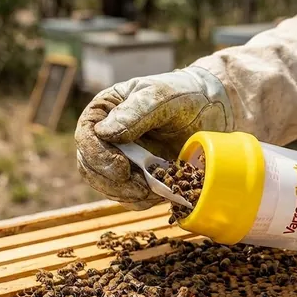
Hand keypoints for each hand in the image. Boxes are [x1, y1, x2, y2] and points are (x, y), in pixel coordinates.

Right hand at [76, 67, 232, 209]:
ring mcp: (120, 160)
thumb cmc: (184, 95)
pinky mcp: (137, 178)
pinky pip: (130, 198)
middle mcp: (105, 138)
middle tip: (140, 187)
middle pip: (91, 168)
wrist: (211, 111)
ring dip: (128, 195)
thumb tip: (103, 132)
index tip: (121, 168)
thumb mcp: (161, 96)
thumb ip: (134, 112)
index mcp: (103, 112)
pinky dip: (143, 200)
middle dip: (113, 183)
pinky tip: (161, 193)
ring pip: (108, 188)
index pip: (86, 138)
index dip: (97, 157)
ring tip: (154, 190)